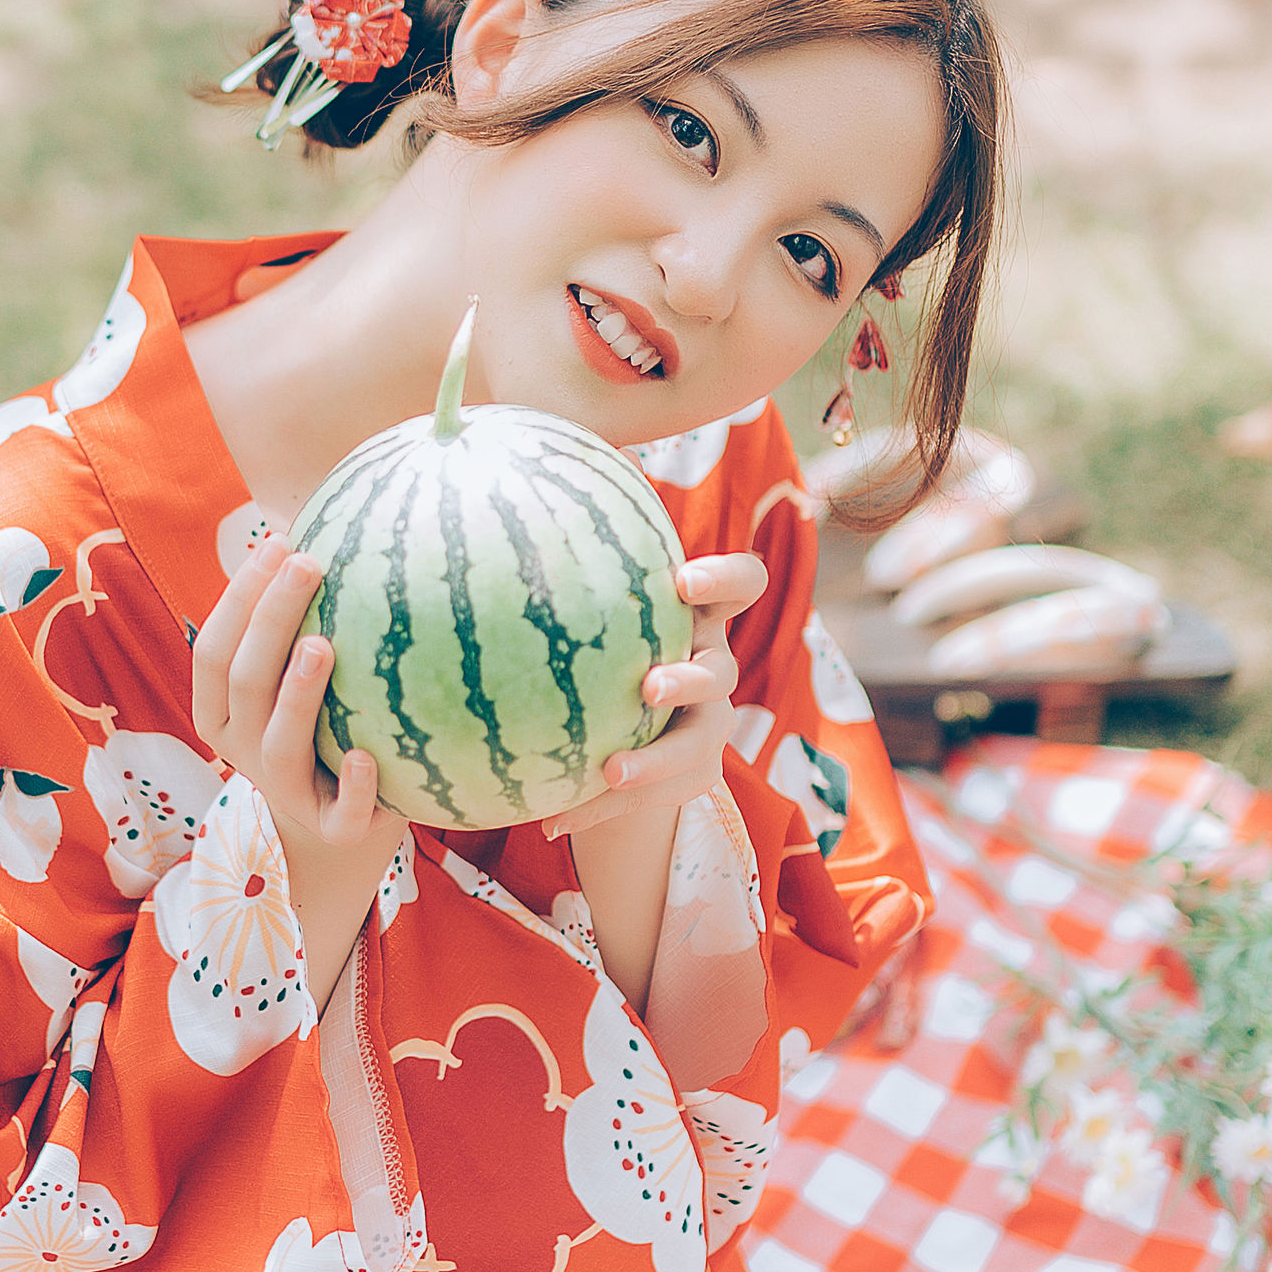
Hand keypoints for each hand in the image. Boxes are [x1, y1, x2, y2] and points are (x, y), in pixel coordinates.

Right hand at [191, 536, 398, 898]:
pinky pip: (338, 811)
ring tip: (322, 645)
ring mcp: (284, 792)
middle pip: (245, 681)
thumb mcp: (293, 675)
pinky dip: (353, 785)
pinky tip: (367, 755)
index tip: (281, 539)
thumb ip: (297, 617)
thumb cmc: (320, 726)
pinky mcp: (331, 828)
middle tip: (309, 564)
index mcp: (221, 710)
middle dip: (271, 619)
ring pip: (279, 743)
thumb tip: (332, 512)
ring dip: (298, 694)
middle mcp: (242, 750)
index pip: (214, 647)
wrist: (340, 827)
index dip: (242, 595)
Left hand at [538, 553, 765, 845]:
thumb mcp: (591, 590)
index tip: (682, 581)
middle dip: (690, 680)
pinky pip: (649, 799)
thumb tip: (528, 449)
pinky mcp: (689, 777)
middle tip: (650, 686)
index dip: (726, 579)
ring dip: (655, 760)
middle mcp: (713, 669)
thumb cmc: (594, 635)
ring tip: (610, 772)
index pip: (743, 584)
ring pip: (698, 746)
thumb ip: (576, 539)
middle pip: (721, 673)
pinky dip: (598, 809)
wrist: (617, 720)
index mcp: (701, 616)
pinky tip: (550, 822)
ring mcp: (708, 726)